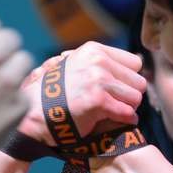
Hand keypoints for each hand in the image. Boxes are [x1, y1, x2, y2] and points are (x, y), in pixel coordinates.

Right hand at [17, 41, 146, 144]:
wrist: (33, 112)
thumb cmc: (54, 93)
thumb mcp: (73, 65)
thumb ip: (99, 63)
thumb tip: (136, 62)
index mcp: (93, 50)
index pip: (135, 62)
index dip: (129, 78)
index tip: (119, 89)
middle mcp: (98, 62)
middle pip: (139, 81)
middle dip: (130, 96)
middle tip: (117, 105)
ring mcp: (99, 81)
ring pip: (136, 98)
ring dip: (128, 108)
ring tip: (114, 113)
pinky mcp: (99, 102)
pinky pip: (128, 113)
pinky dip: (125, 121)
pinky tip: (115, 121)